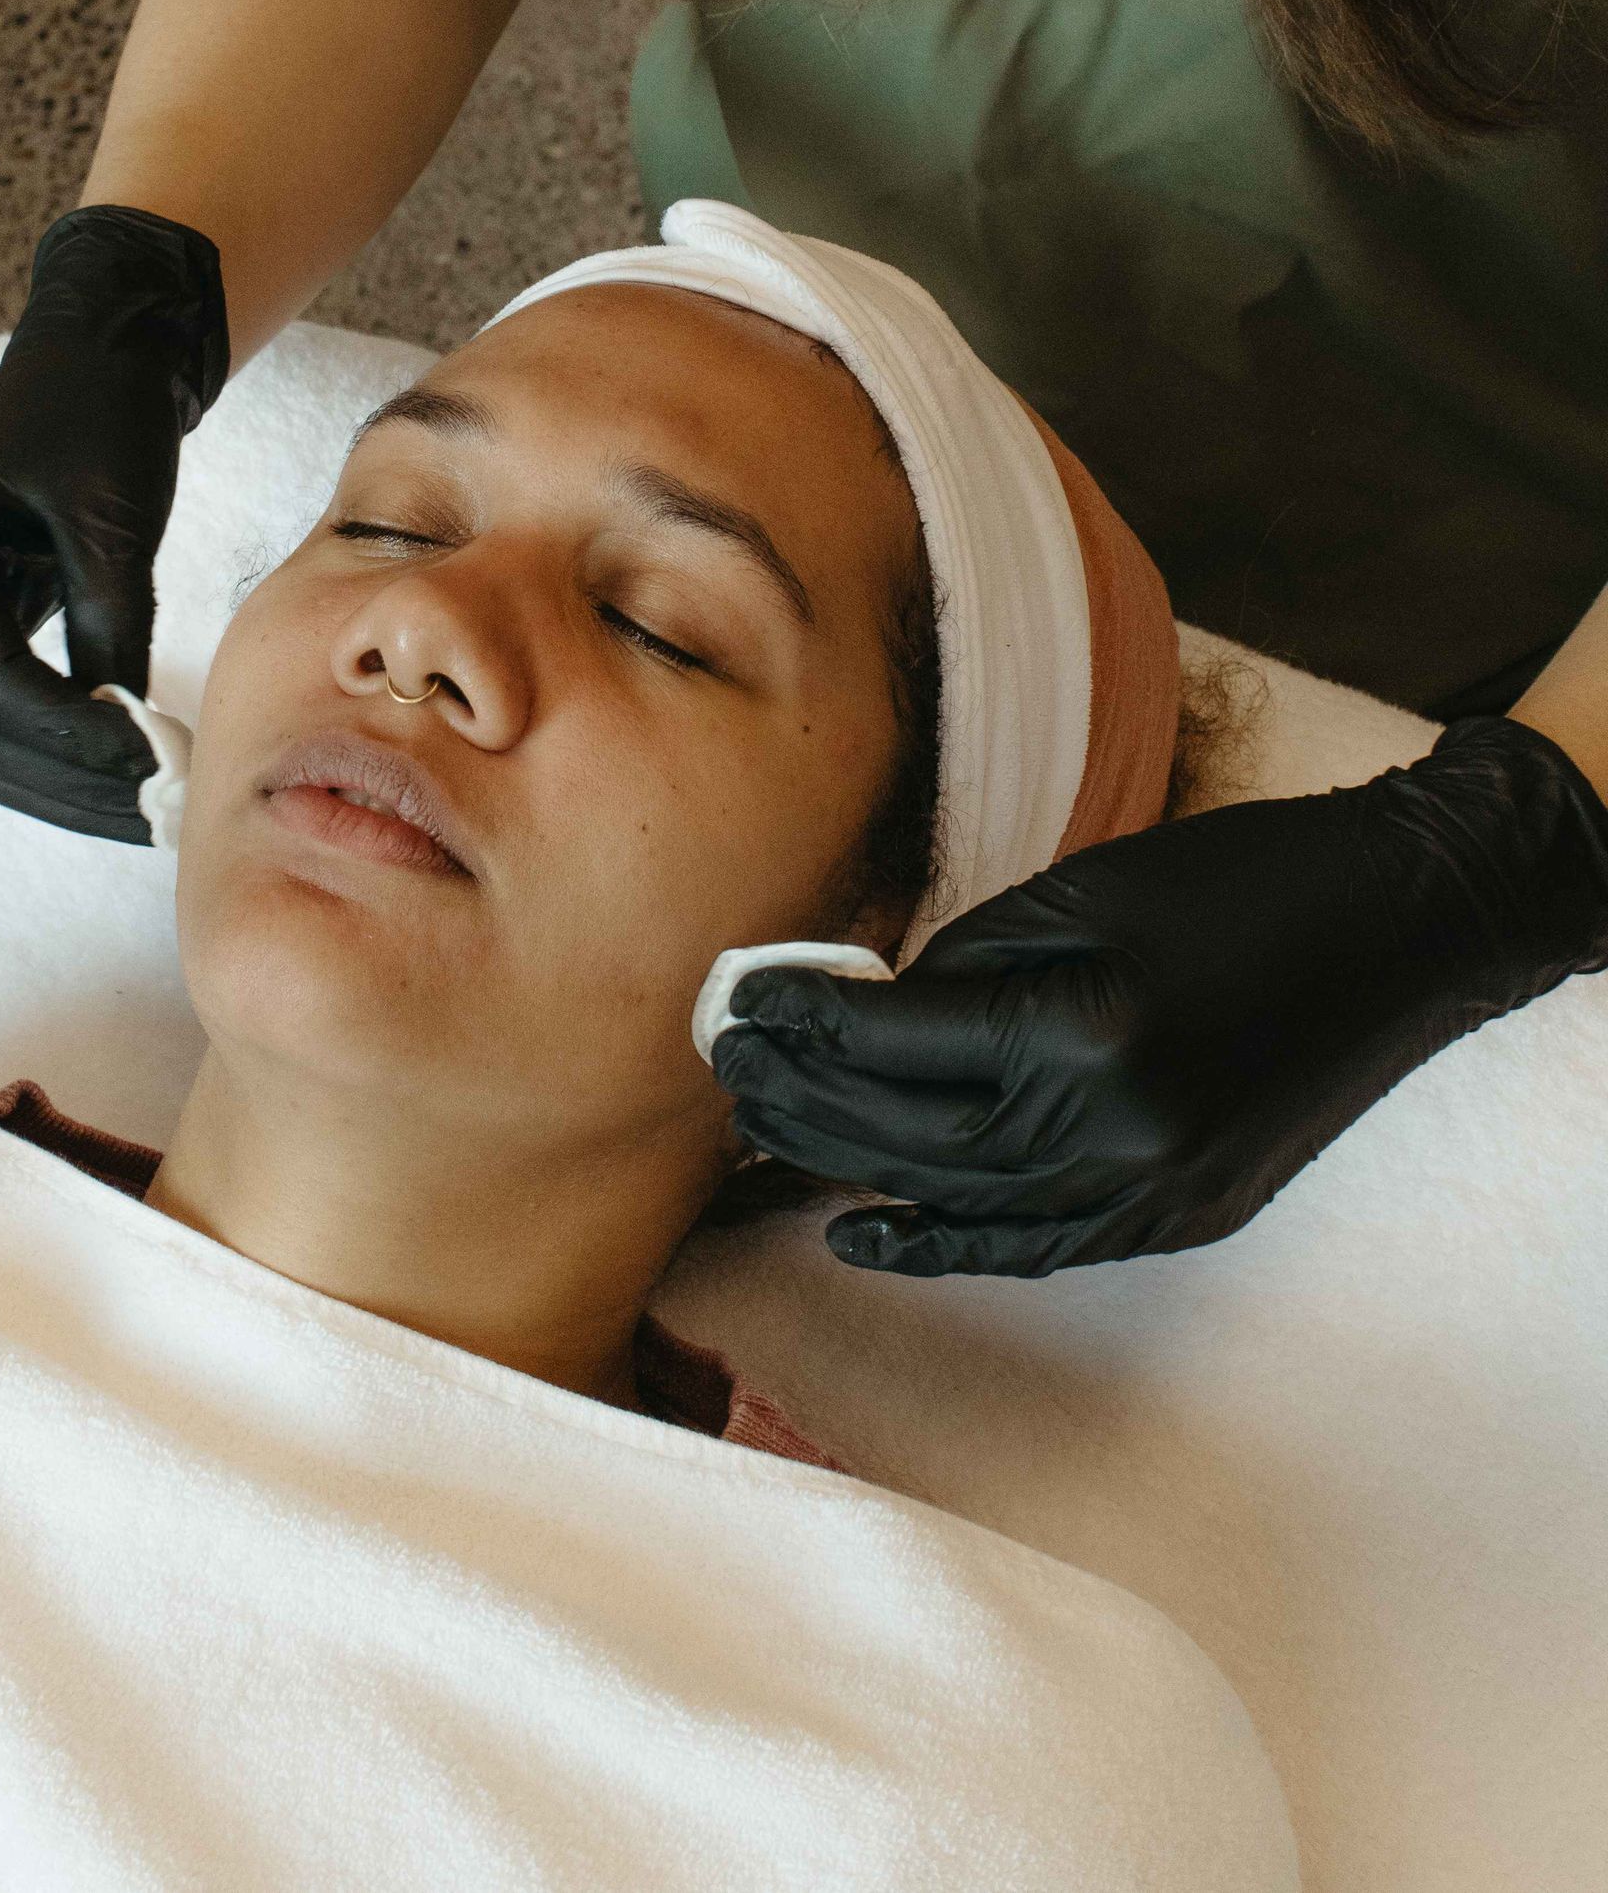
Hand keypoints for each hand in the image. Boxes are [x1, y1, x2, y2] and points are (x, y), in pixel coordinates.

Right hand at [0, 206, 228, 842]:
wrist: (86, 366)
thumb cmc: (100, 419)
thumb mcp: (114, 517)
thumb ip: (113, 624)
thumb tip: (129, 740)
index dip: (76, 736)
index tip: (159, 762)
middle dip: (68, 781)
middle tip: (158, 816)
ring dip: (60, 789)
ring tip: (146, 815)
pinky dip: (52, 759)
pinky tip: (120, 782)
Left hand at [712, 715, 1607, 1275]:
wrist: (1397, 932)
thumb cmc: (1237, 881)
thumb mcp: (1085, 891)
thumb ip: (967, 964)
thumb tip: (863, 1011)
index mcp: (1082, 1030)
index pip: (900, 1041)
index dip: (808, 1021)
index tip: (742, 1001)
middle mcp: (1110, 1131)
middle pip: (910, 1133)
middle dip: (805, 1097)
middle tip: (730, 1063)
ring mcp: (1147, 1189)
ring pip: (956, 1199)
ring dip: (848, 1168)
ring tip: (764, 1132)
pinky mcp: (1175, 1215)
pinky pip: (1031, 1246)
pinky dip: (941, 1244)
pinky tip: (859, 1232)